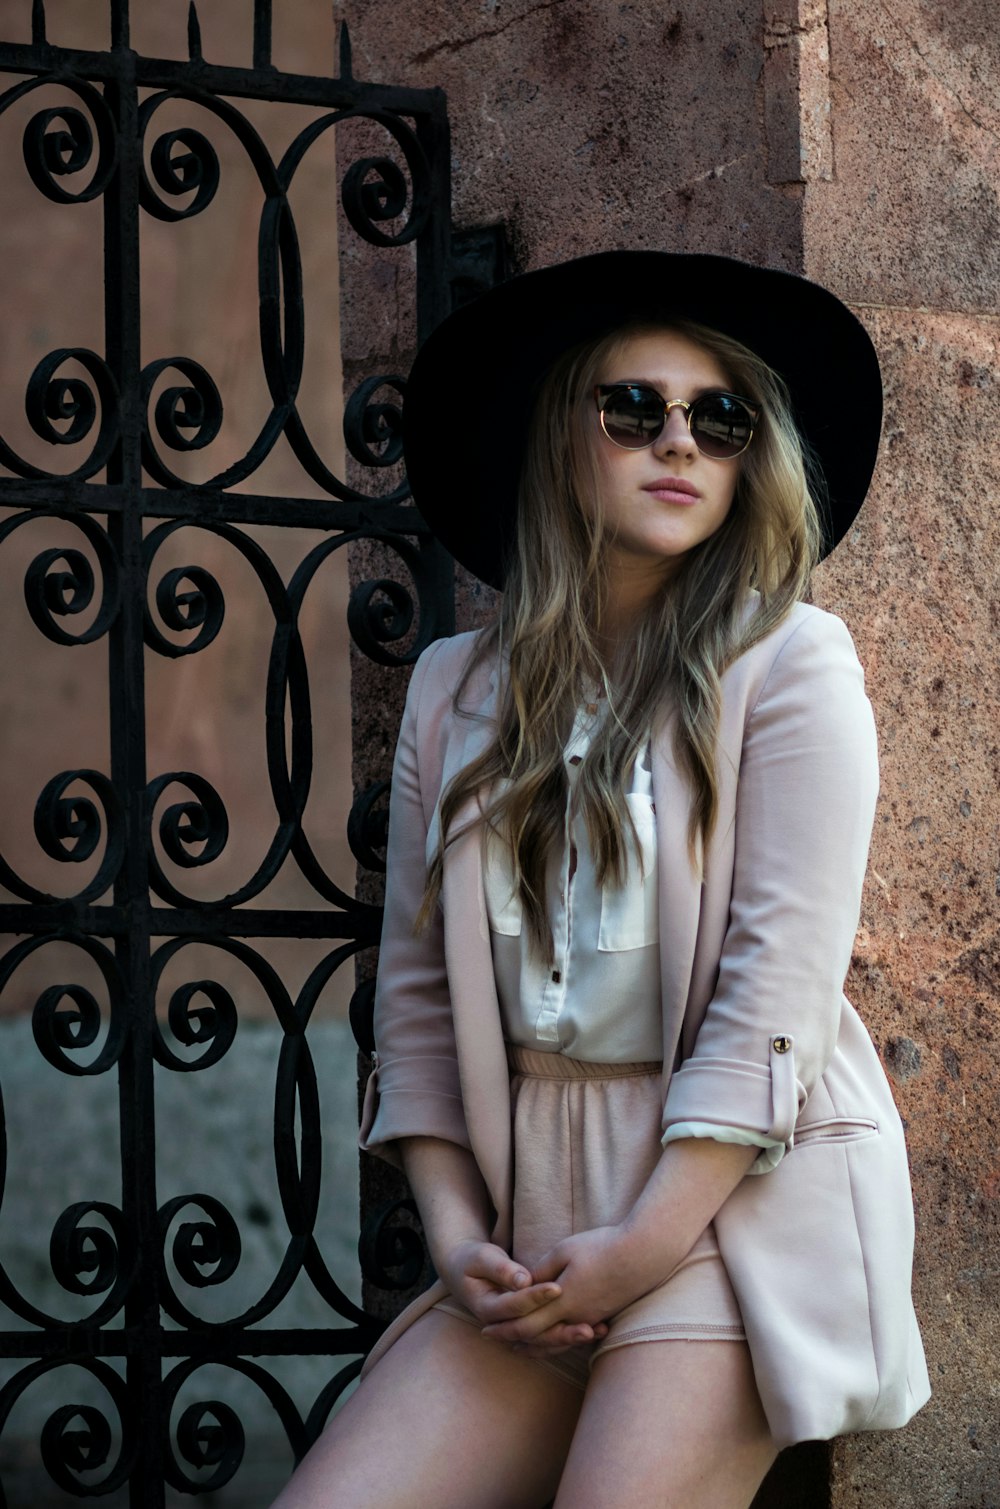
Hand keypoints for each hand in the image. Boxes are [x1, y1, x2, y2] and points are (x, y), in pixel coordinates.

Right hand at [436, 1240, 607, 1351]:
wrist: (464, 1272)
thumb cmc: (473, 1260)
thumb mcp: (481, 1258)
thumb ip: (502, 1268)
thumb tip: (523, 1280)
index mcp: (488, 1308)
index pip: (516, 1306)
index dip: (537, 1297)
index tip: (559, 1286)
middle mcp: (503, 1325)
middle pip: (535, 1333)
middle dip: (563, 1330)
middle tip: (589, 1325)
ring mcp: (516, 1329)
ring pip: (545, 1340)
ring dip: (571, 1338)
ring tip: (597, 1331)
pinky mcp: (529, 1326)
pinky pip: (550, 1336)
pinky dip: (571, 1334)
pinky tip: (597, 1329)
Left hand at [480, 1225, 668, 1346]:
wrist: (644, 1254)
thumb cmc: (601, 1246)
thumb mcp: (565, 1250)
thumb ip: (542, 1270)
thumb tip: (525, 1284)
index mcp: (562, 1299)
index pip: (525, 1322)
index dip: (504, 1328)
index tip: (486, 1329)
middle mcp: (575, 1315)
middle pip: (539, 1336)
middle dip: (513, 1338)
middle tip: (494, 1339)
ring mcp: (591, 1317)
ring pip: (557, 1340)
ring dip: (535, 1344)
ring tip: (519, 1346)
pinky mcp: (604, 1314)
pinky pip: (574, 1335)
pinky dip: (557, 1340)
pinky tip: (554, 1337)